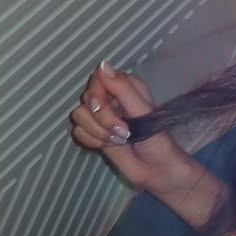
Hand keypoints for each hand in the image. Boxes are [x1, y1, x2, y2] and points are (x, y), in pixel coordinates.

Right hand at [69, 61, 185, 192]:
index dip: (97, 94)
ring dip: (98, 132)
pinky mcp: (94, 132)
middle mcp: (112, 98)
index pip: (97, 78)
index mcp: (126, 86)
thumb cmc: (157, 140)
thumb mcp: (143, 112)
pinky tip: (109, 146)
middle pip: (86, 98)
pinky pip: (78, 132)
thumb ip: (123, 89)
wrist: (157, 170)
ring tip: (119, 140)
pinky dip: (93, 141)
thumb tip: (102, 65)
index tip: (105, 108)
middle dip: (101, 119)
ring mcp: (102, 116)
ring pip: (79, 115)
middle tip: (123, 132)